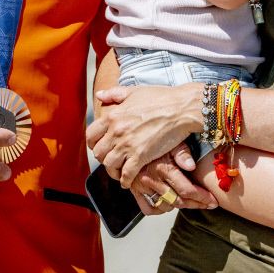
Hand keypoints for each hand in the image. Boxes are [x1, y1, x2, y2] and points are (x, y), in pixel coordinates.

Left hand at [86, 83, 206, 186]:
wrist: (182, 108)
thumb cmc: (161, 98)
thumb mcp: (134, 91)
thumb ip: (113, 93)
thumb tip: (98, 94)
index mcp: (112, 116)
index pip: (91, 135)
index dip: (94, 144)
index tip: (100, 147)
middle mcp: (116, 131)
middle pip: (99, 153)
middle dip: (103, 158)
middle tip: (111, 160)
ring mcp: (128, 144)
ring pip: (109, 165)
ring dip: (113, 170)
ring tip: (119, 172)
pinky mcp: (141, 156)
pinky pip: (126, 174)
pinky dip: (125, 180)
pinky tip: (128, 181)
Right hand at [126, 149, 219, 213]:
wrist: (135, 140)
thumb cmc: (158, 139)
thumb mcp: (173, 141)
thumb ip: (183, 153)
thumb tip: (192, 166)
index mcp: (163, 168)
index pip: (187, 190)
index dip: (203, 198)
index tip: (213, 201)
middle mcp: (152, 179)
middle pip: (179, 201)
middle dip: (196, 204)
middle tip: (207, 204)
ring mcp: (142, 187)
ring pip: (165, 206)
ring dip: (179, 206)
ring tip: (190, 200)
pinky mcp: (135, 191)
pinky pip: (149, 209)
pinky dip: (160, 209)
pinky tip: (169, 201)